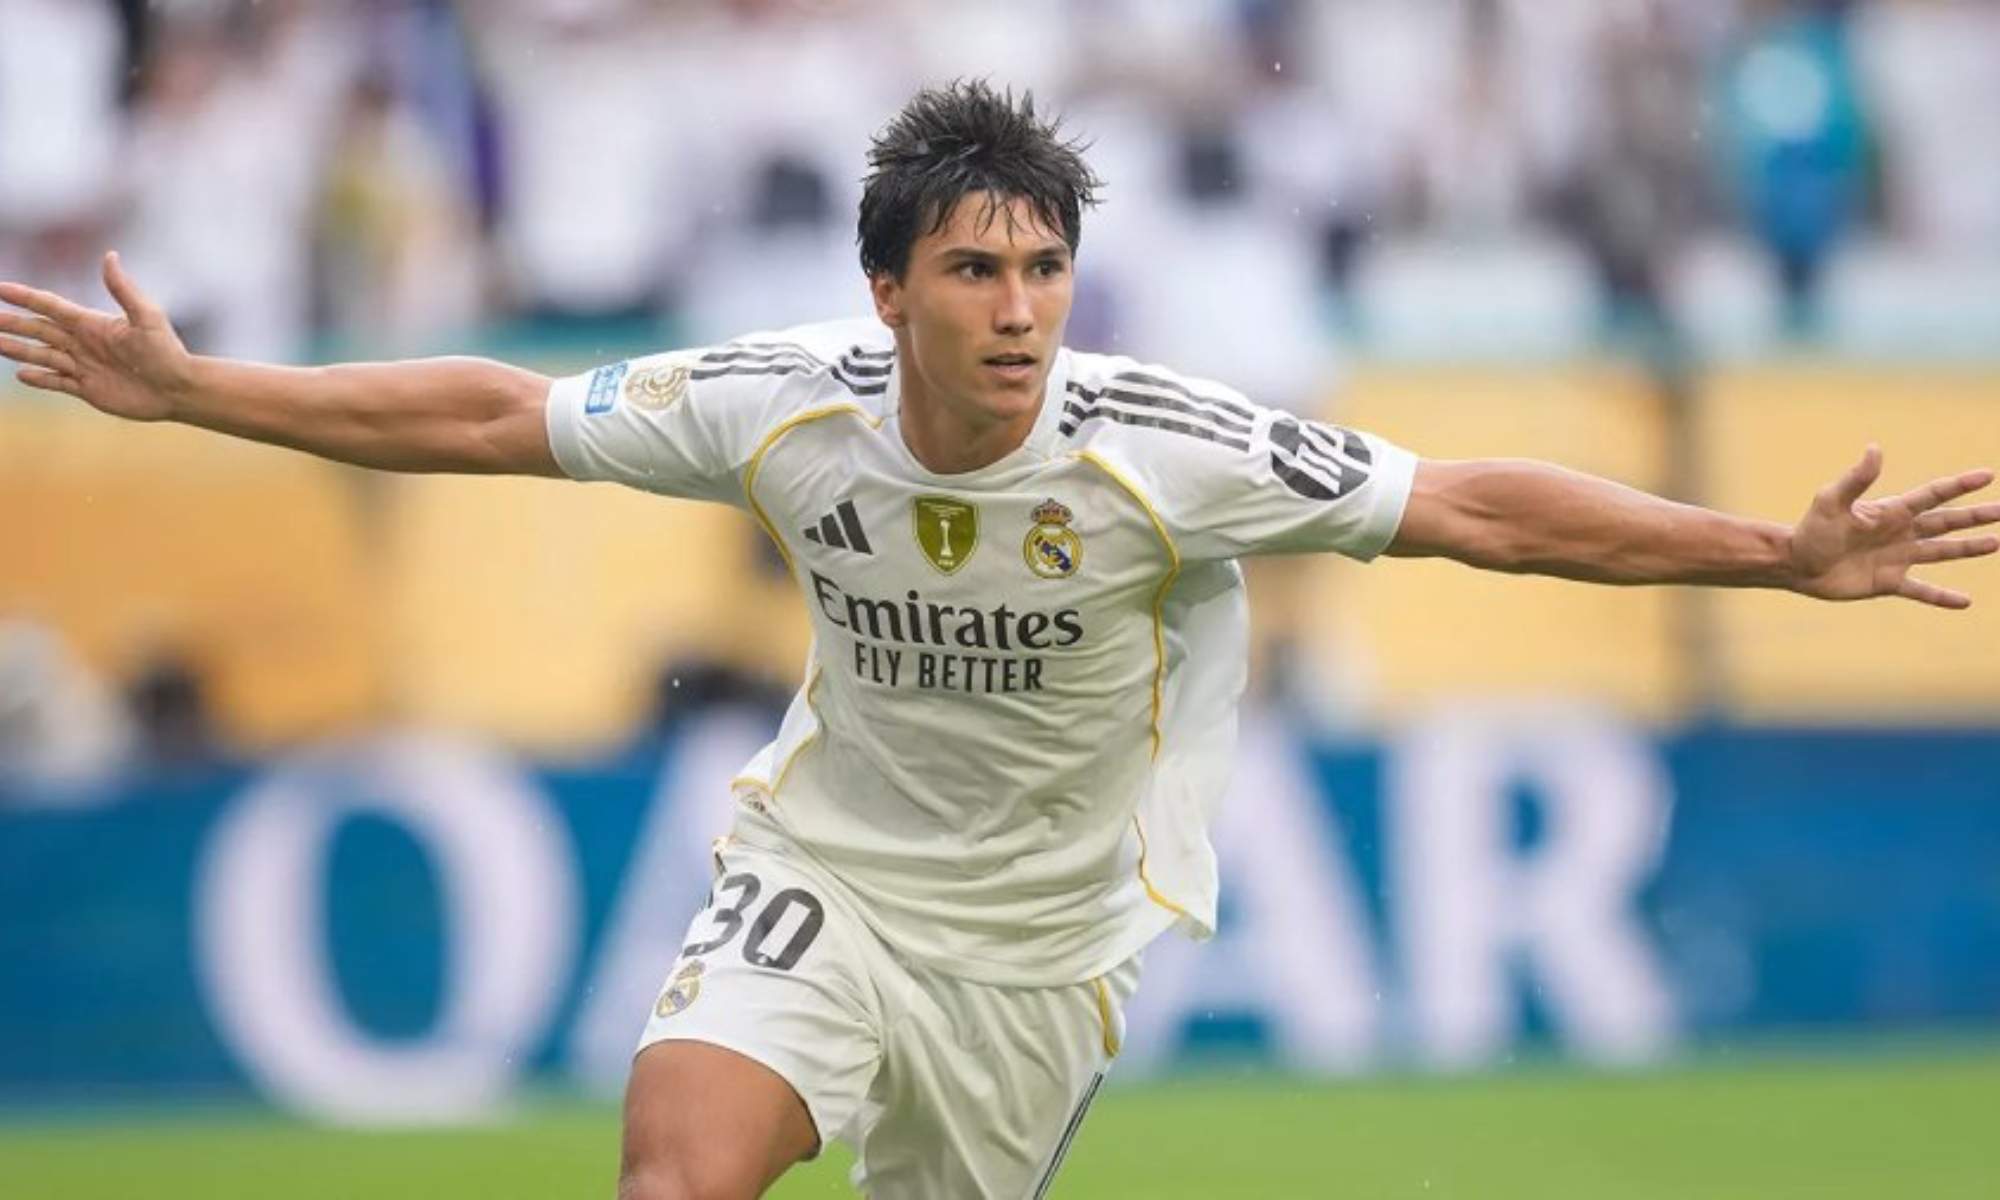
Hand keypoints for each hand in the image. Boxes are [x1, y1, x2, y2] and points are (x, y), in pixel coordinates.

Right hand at [0, 251, 194, 421]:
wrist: (180, 388)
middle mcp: (84, 343)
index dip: (24, 296)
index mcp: (93, 324)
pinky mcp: (89, 389)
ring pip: (42, 355)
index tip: (0, 287)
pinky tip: (21, 375)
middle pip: (39, 329)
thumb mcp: (147, 317)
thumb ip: (123, 289)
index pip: (50, 306)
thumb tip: (109, 256)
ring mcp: (84, 366)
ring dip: (17, 349)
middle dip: (12, 322)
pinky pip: (58, 382)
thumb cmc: (167, 351)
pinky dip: (40, 379)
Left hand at [1789, 446, 1999, 608]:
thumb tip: (1874, 448)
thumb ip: (1856, 478)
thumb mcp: (1831, 501)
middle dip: (1975, 516)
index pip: (1932, 495)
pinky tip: (1965, 601)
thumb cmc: (1811, 530)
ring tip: (1996, 542)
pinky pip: (1921, 591)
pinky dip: (1942, 596)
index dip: (1959, 486)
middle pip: (1946, 522)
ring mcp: (1897, 558)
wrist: (1795, 565)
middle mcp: (1899, 533)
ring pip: (1941, 552)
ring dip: (1968, 548)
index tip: (1988, 475)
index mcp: (1891, 511)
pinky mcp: (1888, 582)